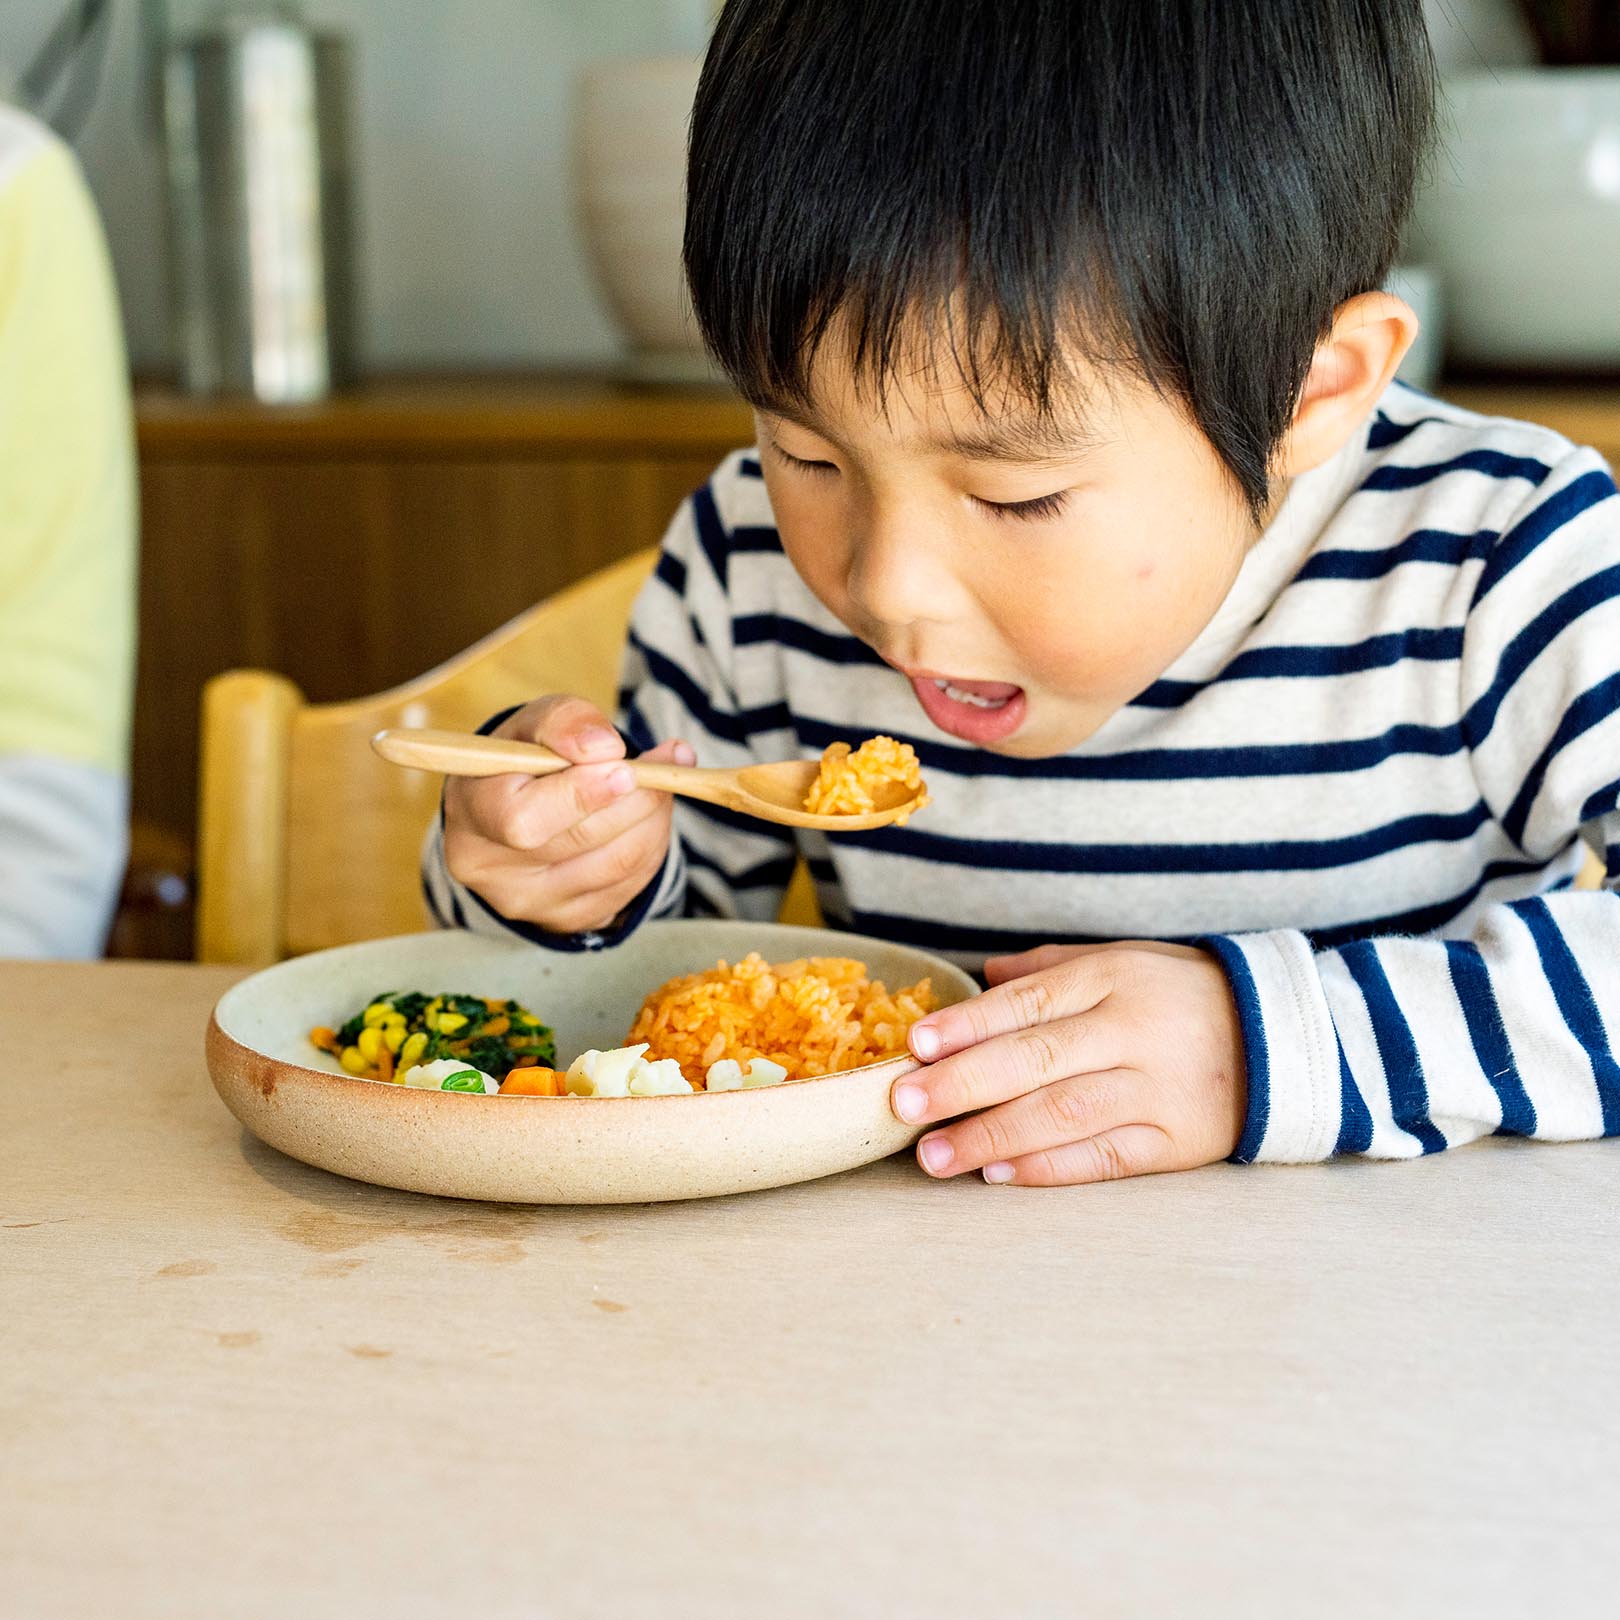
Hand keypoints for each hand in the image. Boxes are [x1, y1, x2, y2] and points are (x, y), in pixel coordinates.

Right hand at [442, 694, 692, 934]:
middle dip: (635, 798)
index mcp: (471, 812)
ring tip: (661, 783)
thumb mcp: (537, 722)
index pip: (523, 819)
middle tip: (668, 763)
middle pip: (581, 840)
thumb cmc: (526, 757)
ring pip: (616, 863)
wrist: (520, 806)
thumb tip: (604, 748)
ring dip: (654, 817)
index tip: (625, 768)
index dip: (580, 795)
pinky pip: (631, 884)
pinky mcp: (568, 919)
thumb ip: (565, 722)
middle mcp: (490, 869)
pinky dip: (652, 843)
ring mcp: (530, 903)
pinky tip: (647, 817)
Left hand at [891, 942, 1246, 1185]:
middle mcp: (1134, 1032)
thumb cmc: (1184, 994)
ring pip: (1062, 1115)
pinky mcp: (1178, 1141)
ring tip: (934, 1156)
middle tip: (903, 1107)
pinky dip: (1047, 1168)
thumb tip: (981, 976)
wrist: (1288, 1038)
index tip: (916, 1046)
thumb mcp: (1124, 960)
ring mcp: (1158, 1090)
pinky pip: (1104, 1158)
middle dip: (962, 1085)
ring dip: (991, 1136)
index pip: (1028, 1002)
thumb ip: (1050, 970)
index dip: (968, 1026)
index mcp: (1115, 979)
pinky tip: (997, 1173)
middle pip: (1036, 1060)